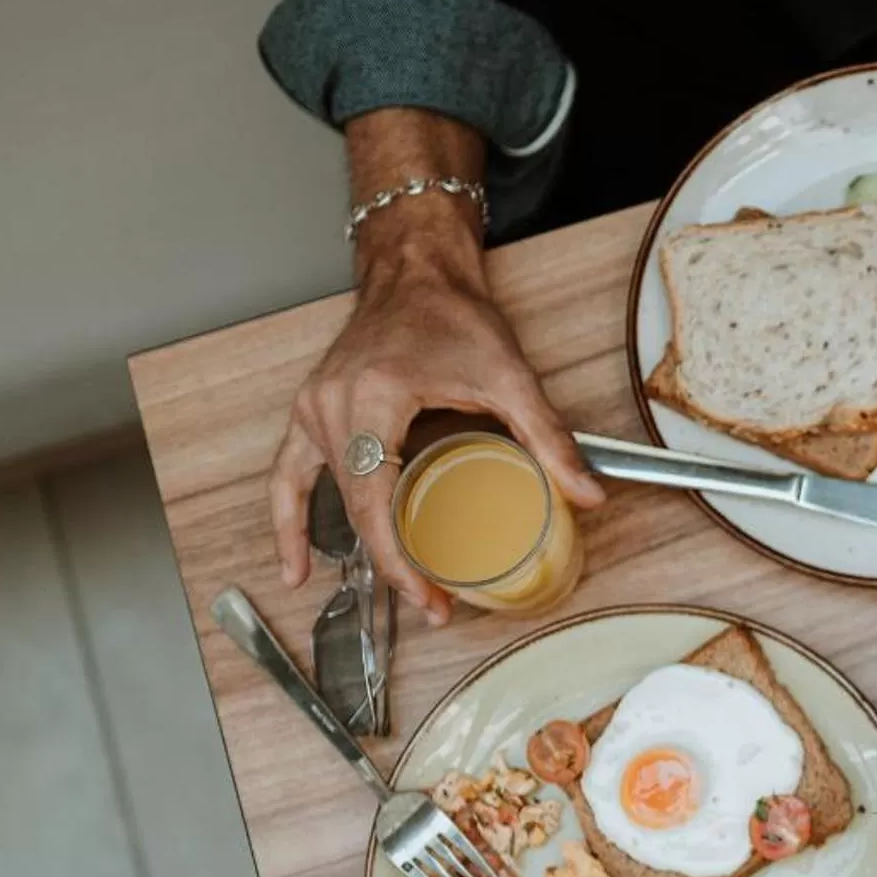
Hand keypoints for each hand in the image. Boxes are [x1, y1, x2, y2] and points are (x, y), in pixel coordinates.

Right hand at [267, 209, 601, 623]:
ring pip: (330, 498)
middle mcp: (332, 407)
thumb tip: (588, 493)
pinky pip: (288, 476)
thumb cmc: (454, 314)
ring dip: (359, 549)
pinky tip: (298, 567)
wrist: (417, 271)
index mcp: (372, 400)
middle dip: (392, 565)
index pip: (376, 503)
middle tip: (435, 605)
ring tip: (402, 588)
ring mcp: (315, 410)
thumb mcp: (510, 376)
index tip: (431, 597)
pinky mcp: (314, 411)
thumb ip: (549, 437)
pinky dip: (288, 522)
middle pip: (354, 509)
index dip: (400, 560)